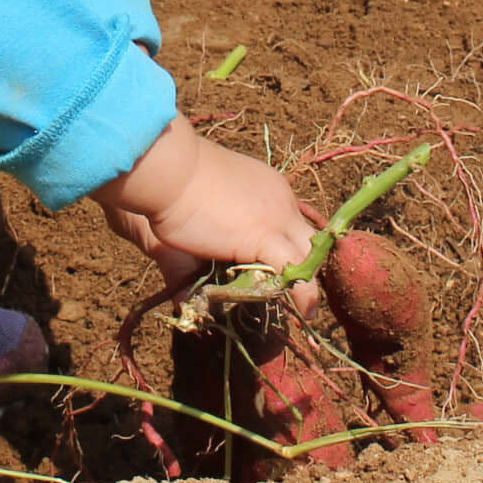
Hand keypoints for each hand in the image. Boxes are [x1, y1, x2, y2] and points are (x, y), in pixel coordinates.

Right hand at [97, 116, 323, 303]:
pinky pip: (294, 269)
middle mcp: (281, 201)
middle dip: (308, 265)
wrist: (172, 171)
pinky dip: (303, 292)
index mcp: (270, 187)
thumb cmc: (179, 182)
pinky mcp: (264, 237)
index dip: (292, 246)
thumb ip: (213, 232)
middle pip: (309, 238)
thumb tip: (202, 262)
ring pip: (307, 255)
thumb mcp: (209, 202)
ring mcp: (276, 218)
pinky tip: (305, 311)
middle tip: (301, 291)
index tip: (285, 267)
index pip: (293, 222)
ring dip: (307, 282)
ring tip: (307, 309)